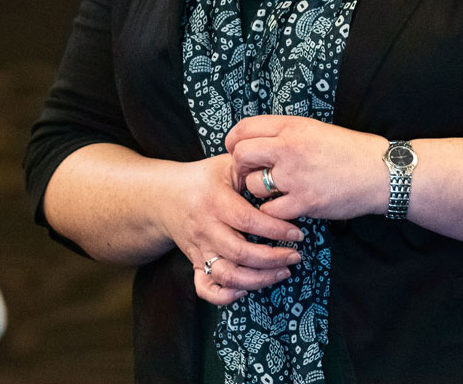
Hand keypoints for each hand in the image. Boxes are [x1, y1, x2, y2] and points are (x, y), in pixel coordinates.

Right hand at [156, 153, 304, 305]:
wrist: (165, 197)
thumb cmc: (203, 179)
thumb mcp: (226, 165)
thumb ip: (252, 168)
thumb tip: (283, 177)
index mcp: (215, 202)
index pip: (248, 221)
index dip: (276, 230)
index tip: (297, 234)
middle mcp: (206, 229)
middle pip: (240, 253)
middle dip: (273, 259)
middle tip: (295, 256)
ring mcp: (199, 249)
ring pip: (228, 275)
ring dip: (258, 280)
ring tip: (282, 272)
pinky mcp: (195, 263)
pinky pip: (206, 289)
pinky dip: (226, 296)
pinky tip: (247, 290)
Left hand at [226, 115, 388, 222]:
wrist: (380, 172)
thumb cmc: (350, 150)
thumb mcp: (315, 129)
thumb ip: (286, 133)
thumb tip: (257, 142)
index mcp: (292, 126)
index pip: (245, 128)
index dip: (234, 141)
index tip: (236, 151)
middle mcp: (289, 148)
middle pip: (241, 155)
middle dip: (240, 167)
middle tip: (250, 175)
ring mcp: (295, 176)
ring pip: (252, 186)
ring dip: (258, 192)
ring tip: (273, 192)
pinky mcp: (304, 202)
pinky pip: (269, 211)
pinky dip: (273, 212)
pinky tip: (285, 208)